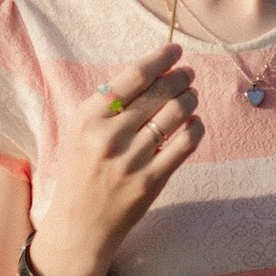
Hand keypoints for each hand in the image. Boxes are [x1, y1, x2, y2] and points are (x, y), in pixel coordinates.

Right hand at [28, 42, 203, 275]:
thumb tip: (154, 71)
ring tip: (191, 94)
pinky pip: (185, 144)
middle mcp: (109, 136)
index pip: (132, 76)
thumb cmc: (82, 171)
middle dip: (180, 77)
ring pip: (176, 114)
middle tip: (188, 74)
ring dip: (190, 98)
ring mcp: (132, 159)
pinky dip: (195, 127)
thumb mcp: (82, 131)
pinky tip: (193, 122)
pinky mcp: (152, 181)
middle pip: (159, 92)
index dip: (160, 59)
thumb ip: (110, 104)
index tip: (175, 50)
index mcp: (89, 118)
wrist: (80, 225)